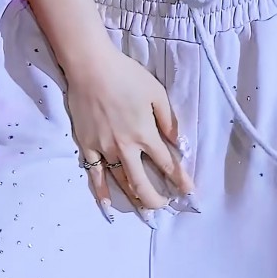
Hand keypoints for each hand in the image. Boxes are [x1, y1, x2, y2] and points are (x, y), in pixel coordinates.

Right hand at [64, 34, 194, 218]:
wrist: (90, 68)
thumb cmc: (126, 76)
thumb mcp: (156, 93)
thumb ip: (168, 119)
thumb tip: (177, 141)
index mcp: (145, 134)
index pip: (167, 164)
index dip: (180, 180)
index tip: (189, 192)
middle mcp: (126, 147)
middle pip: (143, 183)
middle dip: (156, 199)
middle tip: (164, 205)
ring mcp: (104, 149)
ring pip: (120, 182)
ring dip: (134, 199)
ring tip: (144, 210)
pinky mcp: (87, 145)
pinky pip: (94, 174)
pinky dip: (101, 191)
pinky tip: (107, 203)